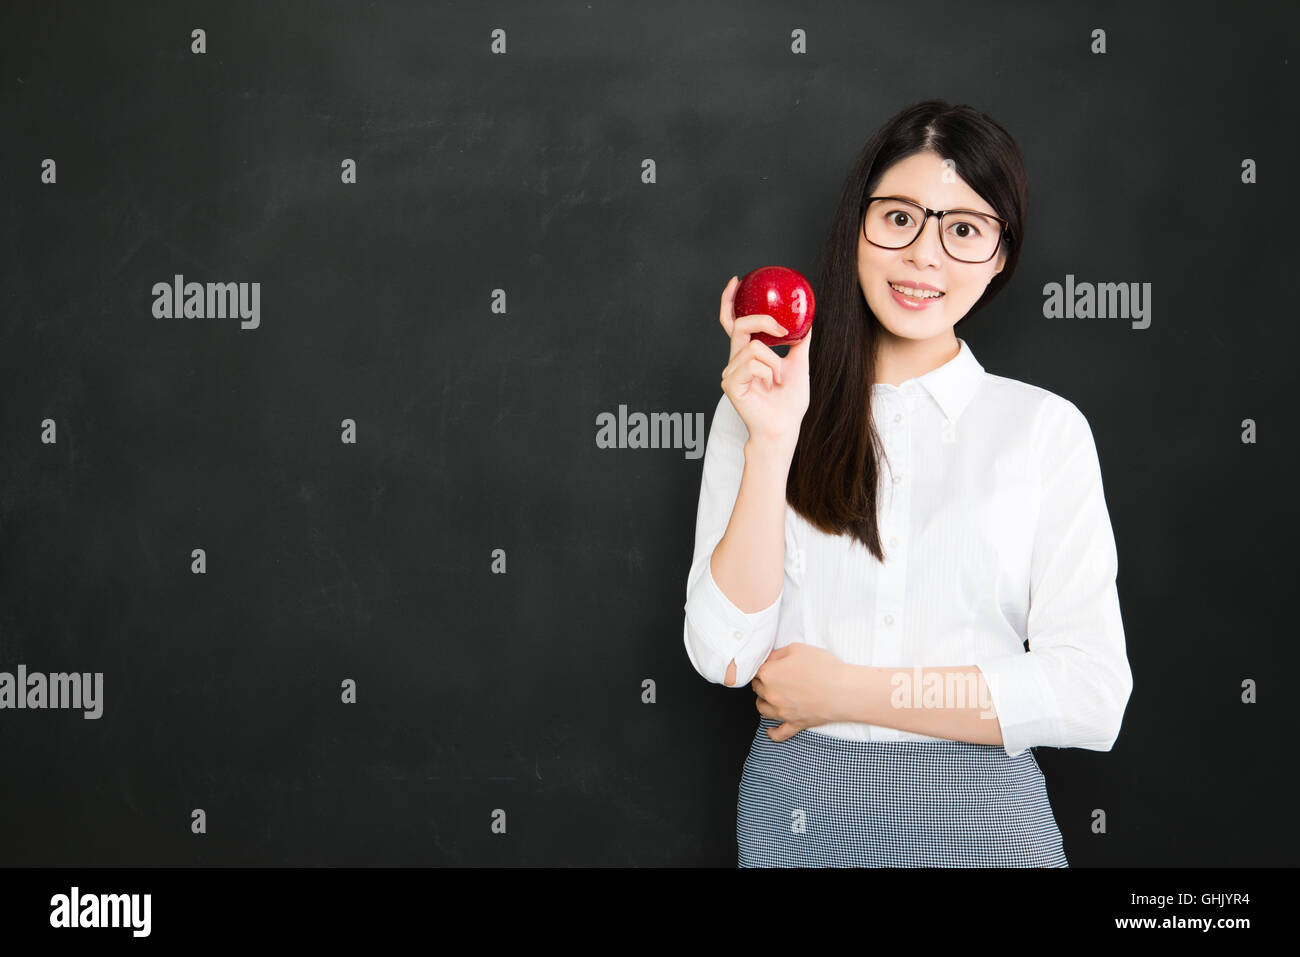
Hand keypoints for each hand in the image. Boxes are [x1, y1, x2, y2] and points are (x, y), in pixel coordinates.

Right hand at [718, 275, 811, 450]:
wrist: (785, 426)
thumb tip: (807, 320)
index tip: (736, 281)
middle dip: (763, 322)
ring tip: (778, 380)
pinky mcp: (730, 383)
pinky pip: (752, 363)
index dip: (730, 301)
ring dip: (774, 362)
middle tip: (782, 331)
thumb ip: (798, 341)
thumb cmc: (789, 402)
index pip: (733, 323)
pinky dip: (768, 372)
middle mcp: (735, 361)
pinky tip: (769, 386)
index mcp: (747, 355)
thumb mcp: (798, 364)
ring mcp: (730, 372)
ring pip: (754, 348)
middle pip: (740, 326)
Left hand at [751, 643, 850, 741]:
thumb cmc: (822, 668)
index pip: (755, 670)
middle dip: (761, 683)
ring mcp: (782, 712)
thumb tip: (769, 659)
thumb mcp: (797, 649)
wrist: (842, 691)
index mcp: (768, 674)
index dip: (762, 666)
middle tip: (772, 678)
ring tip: (768, 698)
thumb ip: (777, 654)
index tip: (768, 665)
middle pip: (758, 689)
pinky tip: (769, 731)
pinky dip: (773, 733)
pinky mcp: (795, 724)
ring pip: (763, 710)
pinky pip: (779, 733)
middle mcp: (771, 695)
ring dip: (763, 703)